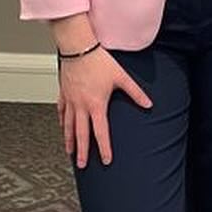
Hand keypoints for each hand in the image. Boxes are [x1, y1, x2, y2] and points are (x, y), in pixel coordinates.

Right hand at [57, 47, 151, 167]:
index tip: (107, 160)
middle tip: (82, 165)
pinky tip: (62, 127)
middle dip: (82, 151)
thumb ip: (136, 93)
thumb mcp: (121, 77)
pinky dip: (62, 121)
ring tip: (70, 152)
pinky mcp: (63, 93)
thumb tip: (149, 104)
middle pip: (81, 134)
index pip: (101, 132)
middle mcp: (81, 106)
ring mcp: (70, 100)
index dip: (104, 148)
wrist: (78, 47)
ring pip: (68, 125)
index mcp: (96, 105)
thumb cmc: (99, 61)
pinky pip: (61, 111)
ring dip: (69, 140)